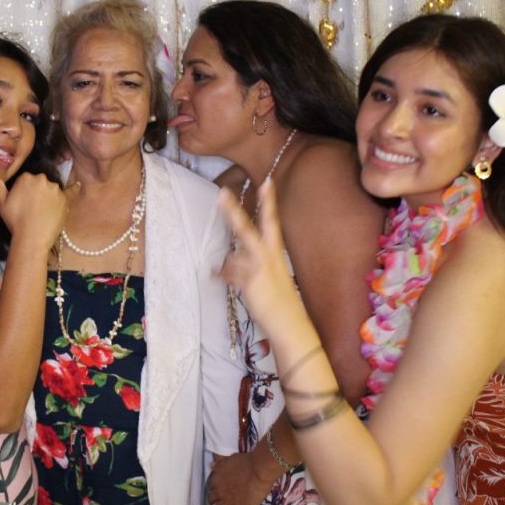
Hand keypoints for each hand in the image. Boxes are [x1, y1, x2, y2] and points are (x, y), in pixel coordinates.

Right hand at [0, 171, 78, 249]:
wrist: (31, 238)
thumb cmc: (15, 221)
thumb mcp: (2, 203)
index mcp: (26, 178)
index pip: (27, 181)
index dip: (25, 193)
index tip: (23, 204)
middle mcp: (42, 179)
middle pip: (41, 184)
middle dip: (38, 194)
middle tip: (33, 210)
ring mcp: (55, 189)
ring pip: (52, 190)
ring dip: (50, 197)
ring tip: (43, 213)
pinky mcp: (65, 199)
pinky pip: (71, 192)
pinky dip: (74, 189)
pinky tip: (77, 185)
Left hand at [206, 453, 272, 504]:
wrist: (258, 470)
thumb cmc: (247, 462)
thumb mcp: (229, 460)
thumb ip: (220, 464)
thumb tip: (211, 465)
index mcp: (217, 479)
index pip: (211, 487)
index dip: (214, 491)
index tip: (216, 493)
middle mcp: (219, 491)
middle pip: (212, 499)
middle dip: (213, 502)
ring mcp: (226, 502)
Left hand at [218, 181, 306, 337]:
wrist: (290, 322)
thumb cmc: (280, 300)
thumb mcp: (271, 275)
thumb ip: (252, 263)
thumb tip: (230, 260)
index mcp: (275, 252)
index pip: (273, 222)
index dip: (270, 202)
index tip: (267, 182)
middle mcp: (268, 257)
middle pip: (246, 229)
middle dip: (233, 212)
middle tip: (221, 193)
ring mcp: (258, 269)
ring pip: (233, 258)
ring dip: (229, 268)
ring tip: (238, 279)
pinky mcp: (251, 282)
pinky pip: (228, 274)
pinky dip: (220, 275)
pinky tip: (214, 276)